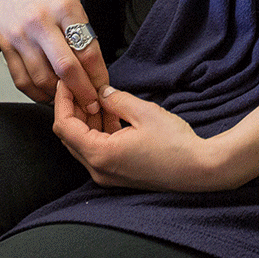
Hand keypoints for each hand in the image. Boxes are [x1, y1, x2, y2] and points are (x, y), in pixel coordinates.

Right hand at [0, 0, 116, 130]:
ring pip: (42, 78)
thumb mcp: (72, 2)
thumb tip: (94, 68)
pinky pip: (21, 78)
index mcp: (66, 8)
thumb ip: (81, 32)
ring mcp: (20, 36)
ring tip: (71, 101)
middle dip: (82, 91)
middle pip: (66, 67)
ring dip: (58, 95)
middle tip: (92, 104)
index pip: (87, 50)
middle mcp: (41, 23)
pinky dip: (36, 92)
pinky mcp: (3, 45)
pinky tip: (48, 95)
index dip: (98, 74)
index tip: (105, 88)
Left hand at [53, 82, 219, 190]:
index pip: (65, 126)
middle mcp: (97, 168)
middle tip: (80, 87)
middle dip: (73, 109)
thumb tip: (103, 92)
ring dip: (87, 120)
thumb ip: (119, 100)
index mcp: (100, 154)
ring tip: (98, 97)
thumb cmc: (174, 144)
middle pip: (70, 137)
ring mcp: (106, 174)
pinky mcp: (117, 174)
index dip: (62, 101)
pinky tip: (111, 115)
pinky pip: (97, 151)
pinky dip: (99, 131)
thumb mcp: (146, 113)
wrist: (196, 169)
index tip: (65, 83)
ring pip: (83, 144)